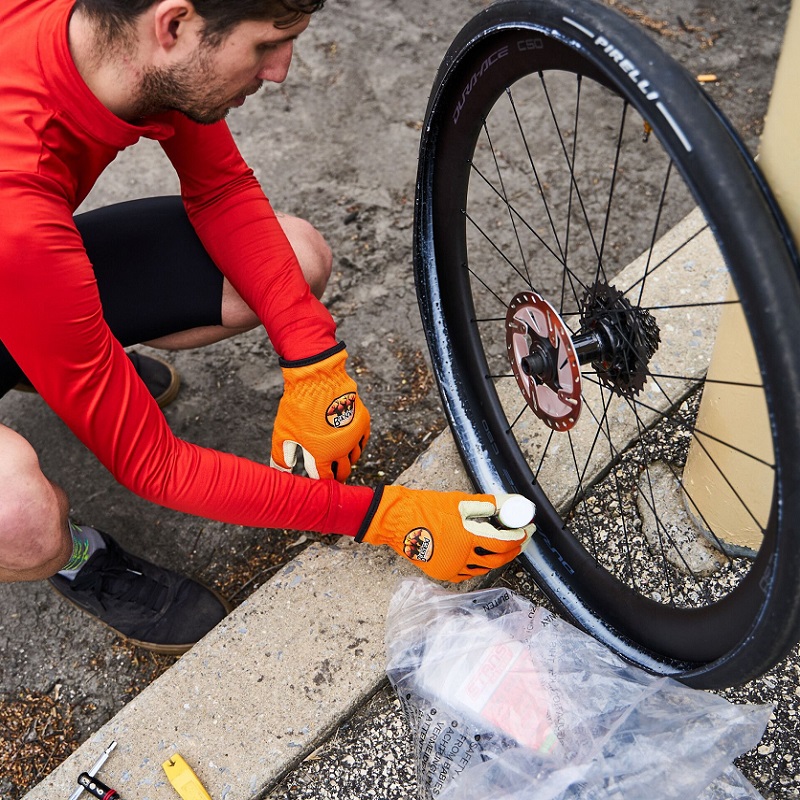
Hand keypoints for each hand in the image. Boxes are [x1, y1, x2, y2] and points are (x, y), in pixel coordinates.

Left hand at [270, 343, 369, 480]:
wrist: (317, 379)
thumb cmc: (298, 406)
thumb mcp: (284, 433)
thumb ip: (282, 456)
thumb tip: (280, 473)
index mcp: (322, 455)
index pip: (325, 478)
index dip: (321, 483)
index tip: (318, 484)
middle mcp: (342, 449)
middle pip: (344, 471)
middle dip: (337, 476)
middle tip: (332, 477)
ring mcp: (354, 435)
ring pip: (355, 457)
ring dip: (347, 461)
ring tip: (339, 461)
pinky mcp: (362, 421)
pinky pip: (363, 441)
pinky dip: (357, 446)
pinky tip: (350, 445)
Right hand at [356, 485, 533, 581]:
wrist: (398, 521)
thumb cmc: (427, 507)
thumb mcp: (459, 501)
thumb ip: (487, 504)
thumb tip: (509, 503)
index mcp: (466, 536)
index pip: (503, 542)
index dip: (519, 537)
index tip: (527, 530)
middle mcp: (461, 556)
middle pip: (497, 558)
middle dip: (513, 549)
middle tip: (521, 539)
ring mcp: (451, 567)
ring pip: (483, 568)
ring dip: (497, 559)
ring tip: (504, 547)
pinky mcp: (443, 573)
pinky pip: (467, 573)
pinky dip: (478, 566)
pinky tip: (482, 557)